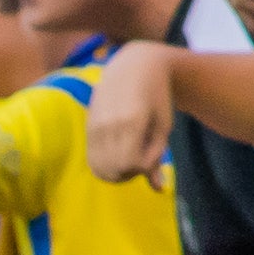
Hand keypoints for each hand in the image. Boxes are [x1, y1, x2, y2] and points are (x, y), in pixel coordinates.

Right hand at [85, 46, 175, 181]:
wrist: (135, 65)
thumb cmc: (157, 96)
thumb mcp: (164, 124)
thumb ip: (157, 156)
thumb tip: (158, 189)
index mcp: (132, 121)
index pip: (132, 164)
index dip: (145, 168)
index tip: (154, 156)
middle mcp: (109, 123)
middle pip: (114, 171)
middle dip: (130, 174)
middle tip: (143, 160)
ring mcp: (96, 124)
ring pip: (100, 169)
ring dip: (117, 172)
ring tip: (131, 156)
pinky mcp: (89, 125)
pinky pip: (92, 159)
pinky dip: (106, 165)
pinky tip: (119, 153)